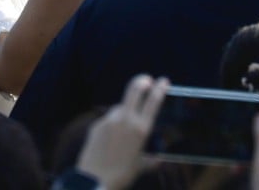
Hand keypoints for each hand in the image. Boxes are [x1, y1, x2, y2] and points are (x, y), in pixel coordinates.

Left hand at [76, 74, 169, 189]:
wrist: (95, 180)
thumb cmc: (122, 175)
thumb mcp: (140, 167)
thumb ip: (152, 161)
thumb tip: (160, 160)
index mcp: (141, 129)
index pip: (153, 102)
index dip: (159, 89)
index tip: (163, 81)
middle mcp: (125, 120)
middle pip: (134, 90)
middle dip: (141, 81)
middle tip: (145, 79)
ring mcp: (109, 120)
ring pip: (119, 107)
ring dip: (124, 111)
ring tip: (124, 129)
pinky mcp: (97, 124)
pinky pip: (108, 120)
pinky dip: (112, 125)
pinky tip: (110, 140)